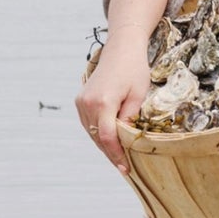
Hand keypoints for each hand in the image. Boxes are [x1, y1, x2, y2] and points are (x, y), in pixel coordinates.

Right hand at [75, 39, 149, 174]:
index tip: (126, 168)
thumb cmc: (134, 70)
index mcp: (103, 102)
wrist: (120, 49)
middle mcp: (88, 103)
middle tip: (124, 168)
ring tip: (119, 158)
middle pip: (98, 138)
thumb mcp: (138, 95)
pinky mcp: (80, 100)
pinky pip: (89, 124)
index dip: (116, 155)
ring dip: (104, 146)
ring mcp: (81, 102)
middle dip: (111, 154)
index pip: (108, 138)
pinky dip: (98, 134)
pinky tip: (110, 142)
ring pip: (91, 133)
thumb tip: (125, 139)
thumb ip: (130, 119)